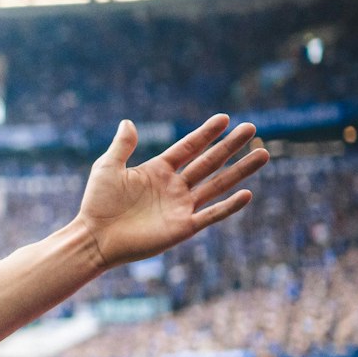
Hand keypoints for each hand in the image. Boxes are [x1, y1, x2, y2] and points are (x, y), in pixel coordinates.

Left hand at [74, 115, 267, 268]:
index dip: (206, 133)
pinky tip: (247, 194)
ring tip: (262, 154)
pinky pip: (211, 215)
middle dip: (230, 146)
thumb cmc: (97, 204)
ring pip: (217, 185)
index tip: (225, 118)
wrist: (94, 238)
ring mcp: (181, 206)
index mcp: (158, 170)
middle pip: (209, 162)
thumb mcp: (108, 168)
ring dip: (240, 171)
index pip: (188, 148)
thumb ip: (122, 146)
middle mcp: (174, 187)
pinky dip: (229, 206)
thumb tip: (128, 122)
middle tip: (251, 129)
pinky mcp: (183, 227)